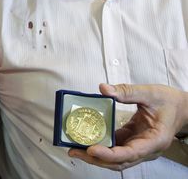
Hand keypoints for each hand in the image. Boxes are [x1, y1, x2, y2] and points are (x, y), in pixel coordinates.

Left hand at [68, 83, 187, 170]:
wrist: (182, 108)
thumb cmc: (170, 102)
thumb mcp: (150, 93)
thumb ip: (127, 91)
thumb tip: (103, 89)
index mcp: (154, 140)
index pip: (130, 153)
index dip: (110, 154)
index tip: (92, 149)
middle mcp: (146, 149)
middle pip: (119, 161)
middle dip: (96, 159)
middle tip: (74, 151)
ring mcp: (139, 146)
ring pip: (115, 158)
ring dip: (95, 155)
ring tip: (74, 148)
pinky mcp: (132, 141)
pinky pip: (115, 147)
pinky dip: (100, 145)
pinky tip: (85, 139)